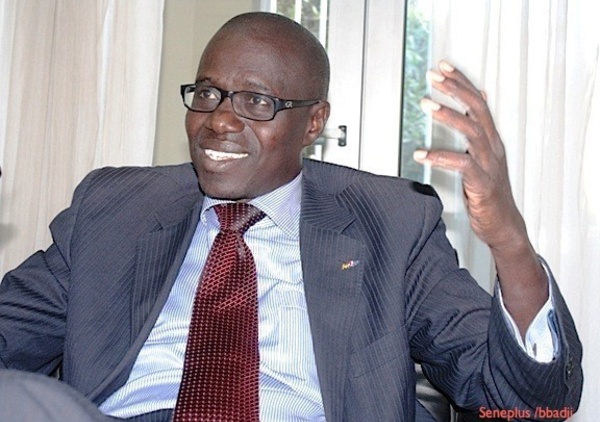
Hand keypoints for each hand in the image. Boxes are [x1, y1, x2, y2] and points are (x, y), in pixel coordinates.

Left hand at [413, 61, 525, 251]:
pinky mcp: (483, 184)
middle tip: (433, 77)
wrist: (503, 224)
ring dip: (448, 115)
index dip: (462, 82)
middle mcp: (493, 147)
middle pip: (477, 109)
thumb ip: (479, 130)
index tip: (444, 67)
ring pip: (472, 131)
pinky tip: (421, 154)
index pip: (479, 102)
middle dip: (455, 89)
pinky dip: (441, 156)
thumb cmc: (489, 192)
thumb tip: (479, 100)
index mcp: (491, 139)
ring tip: (426, 104)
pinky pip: (463, 164)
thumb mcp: (484, 157)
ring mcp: (490, 165)